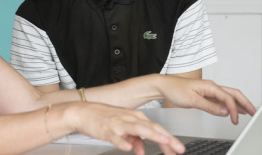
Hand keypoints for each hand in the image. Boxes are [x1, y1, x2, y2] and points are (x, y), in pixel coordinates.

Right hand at [63, 102, 185, 154]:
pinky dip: (122, 142)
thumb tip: (142, 149)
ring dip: (151, 135)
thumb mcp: (122, 128)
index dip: (168, 139)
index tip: (178, 149)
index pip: (156, 128)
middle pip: (152, 128)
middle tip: (179, 149)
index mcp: (135, 117)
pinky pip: (116, 137)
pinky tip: (128, 148)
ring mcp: (118, 123)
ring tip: (163, 141)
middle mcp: (129, 118)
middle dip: (167, 139)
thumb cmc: (102, 119)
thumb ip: (134, 138)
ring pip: (137, 128)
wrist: (82, 113)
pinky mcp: (106, 129)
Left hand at [157, 76, 255, 123]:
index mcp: (210, 86)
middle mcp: (211, 86)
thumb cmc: (174, 89)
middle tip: (254, 112)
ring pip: (228, 96)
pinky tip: (233, 110)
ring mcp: (208, 90)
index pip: (228, 98)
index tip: (235, 120)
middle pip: (233, 94)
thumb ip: (209, 106)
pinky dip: (230, 104)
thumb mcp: (191, 100)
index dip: (234, 109)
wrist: (164, 85)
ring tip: (249, 112)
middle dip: (245, 103)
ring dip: (239, 103)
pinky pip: (221, 99)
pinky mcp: (205, 94)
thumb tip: (224, 111)